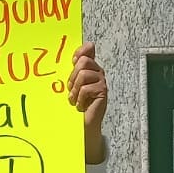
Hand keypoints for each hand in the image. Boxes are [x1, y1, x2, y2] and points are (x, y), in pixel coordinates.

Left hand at [68, 42, 107, 164]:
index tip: (73, 61)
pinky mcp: (103, 92)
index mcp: (89, 67)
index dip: (80, 52)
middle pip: (83, 61)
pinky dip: (80, 99)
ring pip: (83, 74)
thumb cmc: (74, 103)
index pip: (88, 49)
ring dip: (75, 90)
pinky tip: (81, 106)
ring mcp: (101, 81)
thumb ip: (72, 70)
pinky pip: (86, 88)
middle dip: (73, 76)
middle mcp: (97, 71)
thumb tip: (73, 56)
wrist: (82, 123)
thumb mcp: (70, 84)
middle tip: (71, 89)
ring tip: (74, 100)